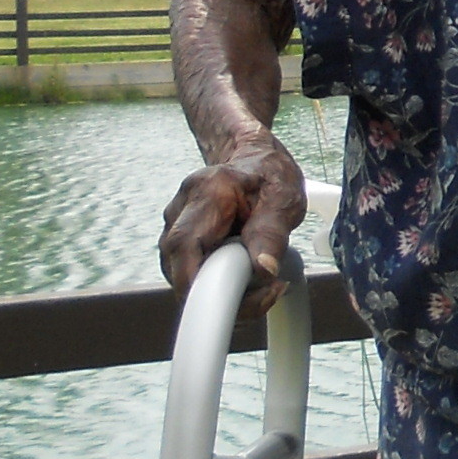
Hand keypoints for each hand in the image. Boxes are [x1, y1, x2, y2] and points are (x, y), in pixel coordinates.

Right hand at [156, 130, 307, 314]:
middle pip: (182, 273)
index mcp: (204, 193)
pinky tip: (248, 277)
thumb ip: (272, 232)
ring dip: (225, 295)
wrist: (252, 158)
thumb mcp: (283, 197)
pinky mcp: (180, 249)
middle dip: (224, 298)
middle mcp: (178, 213)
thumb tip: (263, 271)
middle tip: (268, 290)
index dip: (201, 286)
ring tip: (263, 281)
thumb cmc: (268, 174)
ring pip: (187, 283)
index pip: (184, 249)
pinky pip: (194, 280)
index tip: (239, 299)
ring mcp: (174, 231)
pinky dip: (222, 289)